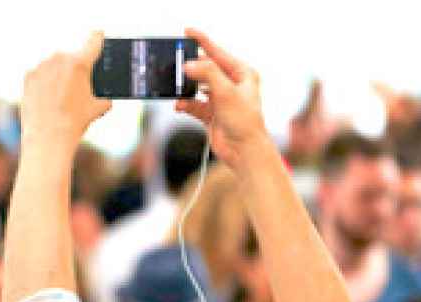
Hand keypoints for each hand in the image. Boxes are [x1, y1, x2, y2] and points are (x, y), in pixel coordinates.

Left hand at [19, 33, 110, 148]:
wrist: (47, 137)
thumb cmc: (74, 122)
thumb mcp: (99, 108)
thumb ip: (105, 95)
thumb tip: (106, 97)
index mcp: (80, 63)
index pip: (94, 39)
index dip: (98, 38)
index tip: (98, 37)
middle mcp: (59, 59)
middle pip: (73, 56)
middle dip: (76, 68)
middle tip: (76, 87)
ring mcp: (42, 66)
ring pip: (55, 64)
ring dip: (58, 74)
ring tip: (60, 96)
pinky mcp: (28, 75)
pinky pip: (41, 73)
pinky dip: (44, 82)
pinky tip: (47, 97)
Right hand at [176, 29, 270, 172]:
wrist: (243, 150)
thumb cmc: (244, 122)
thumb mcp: (226, 93)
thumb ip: (207, 75)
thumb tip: (189, 65)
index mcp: (242, 74)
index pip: (218, 53)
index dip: (202, 41)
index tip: (187, 32)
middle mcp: (231, 84)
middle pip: (206, 70)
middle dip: (190, 70)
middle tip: (175, 65)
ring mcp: (220, 99)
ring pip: (197, 87)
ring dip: (186, 90)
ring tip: (176, 89)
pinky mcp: (211, 113)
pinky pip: (193, 104)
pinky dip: (186, 104)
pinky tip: (179, 105)